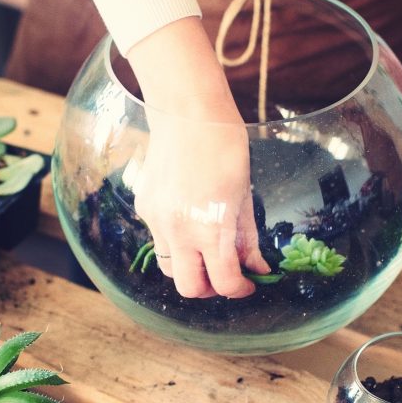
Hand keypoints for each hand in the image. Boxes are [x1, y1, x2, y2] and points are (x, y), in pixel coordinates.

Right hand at [128, 17, 268, 297]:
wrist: (187, 112)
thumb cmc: (225, 147)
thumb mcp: (245, 194)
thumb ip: (247, 237)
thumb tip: (257, 267)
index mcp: (211, 227)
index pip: (224, 282)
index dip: (240, 290)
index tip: (248, 284)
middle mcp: (179, 231)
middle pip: (189, 288)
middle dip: (209, 289)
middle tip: (225, 274)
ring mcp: (157, 221)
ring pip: (170, 267)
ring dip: (190, 268)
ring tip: (207, 250)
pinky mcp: (145, 208)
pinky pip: (160, 240)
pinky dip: (177, 243)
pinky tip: (190, 220)